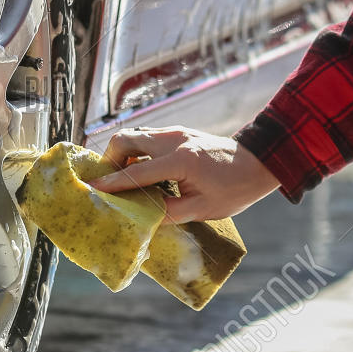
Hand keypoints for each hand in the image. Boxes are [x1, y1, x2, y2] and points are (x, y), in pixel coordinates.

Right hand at [87, 126, 279, 223]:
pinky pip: (146, 136)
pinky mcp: (177, 132)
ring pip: (134, 134)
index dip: (114, 182)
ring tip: (123, 177)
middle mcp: (174, 140)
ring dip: (122, 153)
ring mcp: (175, 132)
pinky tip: (140, 170)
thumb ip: (170, 212)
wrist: (257, 162)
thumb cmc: (235, 188)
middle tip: (109, 181)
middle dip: (110, 158)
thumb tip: (141, 219)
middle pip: (126, 138)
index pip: (138, 171)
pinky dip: (136, 150)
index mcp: (182, 161)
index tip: (94, 189)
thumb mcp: (203, 209)